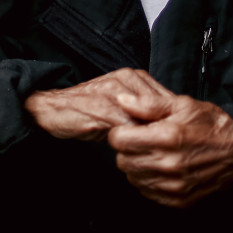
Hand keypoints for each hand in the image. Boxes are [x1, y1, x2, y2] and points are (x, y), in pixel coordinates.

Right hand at [24, 68, 172, 140]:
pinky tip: (138, 154)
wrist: (51, 110)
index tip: (180, 140)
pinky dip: (136, 143)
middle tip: (173, 150)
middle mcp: (126, 80)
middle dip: (168, 130)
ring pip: (147, 119)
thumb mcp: (119, 106)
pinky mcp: (104, 109)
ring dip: (154, 138)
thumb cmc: (86, 110)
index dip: (175, 122)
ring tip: (159, 155)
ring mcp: (115, 94)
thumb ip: (142, 110)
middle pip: (162, 109)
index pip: (167, 99)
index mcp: (133, 77)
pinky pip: (129, 129)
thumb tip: (170, 126)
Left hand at [107, 93, 232, 207]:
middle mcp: (168, 164)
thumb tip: (121, 100)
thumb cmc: (212, 124)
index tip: (132, 128)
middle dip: (128, 149)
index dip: (122, 131)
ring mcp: (174, 186)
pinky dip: (149, 181)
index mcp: (166, 137)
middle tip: (143, 141)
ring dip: (137, 166)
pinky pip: (147, 192)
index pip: (119, 140)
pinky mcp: (179, 200)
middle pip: (122, 161)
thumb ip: (148, 104)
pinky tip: (162, 168)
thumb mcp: (182, 105)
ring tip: (154, 153)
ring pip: (133, 178)